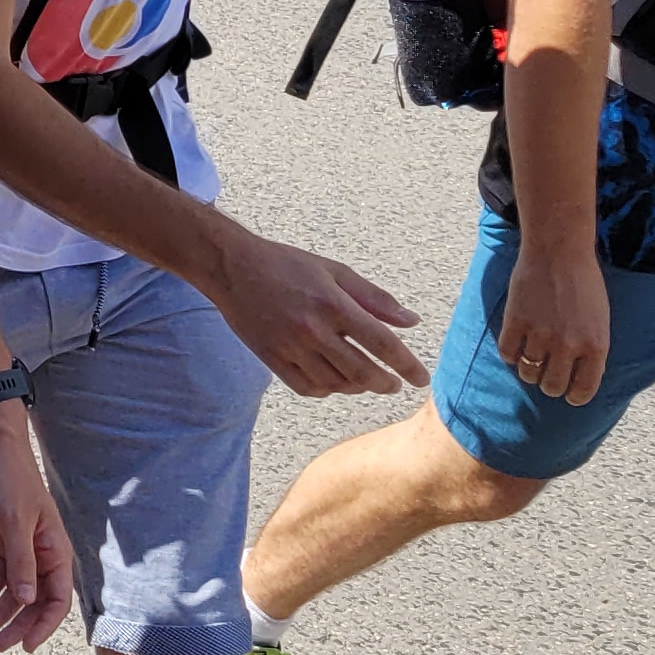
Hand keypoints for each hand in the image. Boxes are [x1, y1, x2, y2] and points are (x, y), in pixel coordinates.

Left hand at [0, 412, 74, 650]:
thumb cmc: (9, 477)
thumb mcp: (14, 521)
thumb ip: (22, 563)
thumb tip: (29, 600)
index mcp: (55, 549)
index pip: (58, 598)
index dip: (43, 625)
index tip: (25, 646)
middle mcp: (44, 552)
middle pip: (36, 599)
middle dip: (19, 624)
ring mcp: (25, 546)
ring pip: (18, 589)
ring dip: (2, 611)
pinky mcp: (6, 537)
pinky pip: (2, 571)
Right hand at [212, 230, 424, 395]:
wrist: (232, 267)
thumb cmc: (286, 265)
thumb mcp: (334, 271)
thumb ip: (374, 298)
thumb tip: (411, 322)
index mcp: (333, 304)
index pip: (382, 343)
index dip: (407, 365)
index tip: (422, 379)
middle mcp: (312, 330)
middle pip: (362, 372)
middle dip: (385, 383)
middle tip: (395, 384)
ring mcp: (290, 347)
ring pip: (336, 384)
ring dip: (358, 387)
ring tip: (366, 380)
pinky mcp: (272, 359)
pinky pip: (308, 388)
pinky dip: (328, 390)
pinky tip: (336, 381)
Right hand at [496, 239, 608, 402]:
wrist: (558, 251)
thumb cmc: (584, 283)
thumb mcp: (600, 320)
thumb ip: (591, 350)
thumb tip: (578, 378)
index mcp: (595, 346)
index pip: (583, 390)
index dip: (574, 396)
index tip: (569, 394)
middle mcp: (568, 345)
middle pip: (552, 386)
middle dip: (550, 384)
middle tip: (547, 374)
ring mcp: (540, 334)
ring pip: (528, 373)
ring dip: (529, 370)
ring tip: (531, 358)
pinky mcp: (516, 322)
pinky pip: (508, 354)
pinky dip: (511, 354)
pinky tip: (516, 345)